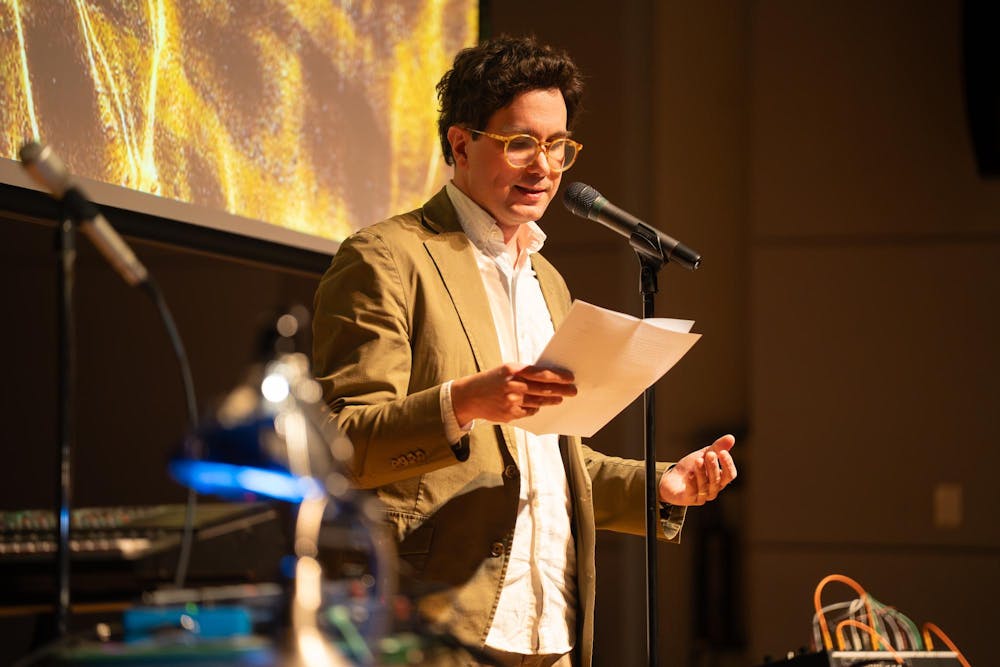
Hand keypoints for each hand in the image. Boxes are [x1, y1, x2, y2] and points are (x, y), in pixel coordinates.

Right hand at [451, 363, 576, 424]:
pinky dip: (534, 408)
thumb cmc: (491, 380)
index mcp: (513, 370)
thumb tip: (548, 377)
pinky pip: (529, 411)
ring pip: (539, 402)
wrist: (469, 396)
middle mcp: (513, 386)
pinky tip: (536, 405)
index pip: (542, 374)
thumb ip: (525, 373)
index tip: (570, 378)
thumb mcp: (506, 370)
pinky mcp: (510, 414)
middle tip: (573, 391)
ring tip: (559, 399)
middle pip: (544, 389)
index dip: (558, 377)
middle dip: (561, 390)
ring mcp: (512, 401)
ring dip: (551, 400)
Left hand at [658, 434, 736, 505]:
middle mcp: (713, 490)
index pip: (729, 475)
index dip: (728, 464)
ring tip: (698, 460)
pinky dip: (691, 482)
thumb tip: (731, 437)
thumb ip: (717, 447)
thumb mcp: (704, 455)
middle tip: (710, 454)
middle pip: (717, 480)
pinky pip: (692, 492)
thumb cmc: (691, 467)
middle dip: (713, 466)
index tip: (723, 452)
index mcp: (720, 479)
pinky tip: (689, 474)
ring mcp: (701, 496)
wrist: (672, 478)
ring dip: (702, 472)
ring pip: (705, 486)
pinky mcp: (689, 499)